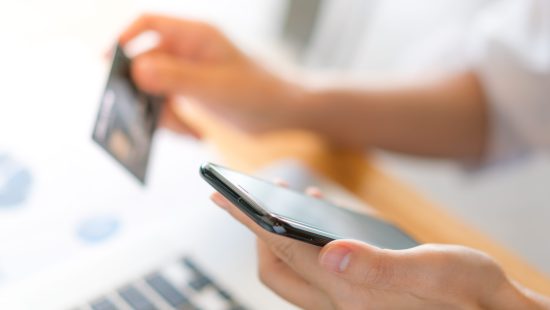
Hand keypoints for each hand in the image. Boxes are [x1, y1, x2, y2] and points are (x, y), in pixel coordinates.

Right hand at [119, 14, 304, 135]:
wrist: (286, 113)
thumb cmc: (260, 92)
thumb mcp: (217, 87)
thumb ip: (178, 78)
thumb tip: (136, 70)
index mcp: (196, 36)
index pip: (149, 25)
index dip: (123, 39)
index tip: (107, 63)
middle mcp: (189, 51)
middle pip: (146, 61)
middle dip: (141, 89)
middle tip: (137, 112)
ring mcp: (190, 72)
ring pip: (155, 88)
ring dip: (159, 111)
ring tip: (182, 129)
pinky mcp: (194, 93)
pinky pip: (169, 104)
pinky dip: (173, 121)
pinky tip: (192, 133)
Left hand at [210, 191, 546, 308]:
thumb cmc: (472, 295)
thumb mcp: (441, 272)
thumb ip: (384, 267)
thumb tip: (331, 251)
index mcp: (353, 291)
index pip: (284, 251)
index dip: (251, 221)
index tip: (224, 194)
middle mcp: (340, 303)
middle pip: (276, 265)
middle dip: (255, 228)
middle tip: (248, 194)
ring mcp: (345, 303)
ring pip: (291, 270)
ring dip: (278, 233)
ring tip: (285, 197)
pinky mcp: (357, 297)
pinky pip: (314, 270)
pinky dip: (303, 241)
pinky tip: (318, 216)